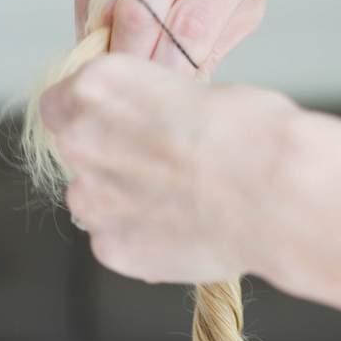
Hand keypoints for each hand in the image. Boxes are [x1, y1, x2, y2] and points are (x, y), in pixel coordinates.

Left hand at [38, 52, 340, 331]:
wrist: (279, 194)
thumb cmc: (253, 133)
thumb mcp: (195, 91)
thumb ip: (152, 109)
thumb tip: (151, 125)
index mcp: (96, 89)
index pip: (62, 102)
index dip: (97, 117)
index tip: (125, 127)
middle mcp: (81, 143)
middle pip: (79, 154)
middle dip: (114, 160)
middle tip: (167, 169)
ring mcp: (93, 203)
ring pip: (95, 202)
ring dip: (126, 202)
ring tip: (183, 204)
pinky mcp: (112, 250)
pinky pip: (117, 243)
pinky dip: (143, 240)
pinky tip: (186, 232)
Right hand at [74, 0, 340, 72]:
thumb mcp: (250, 3)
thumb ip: (211, 47)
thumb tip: (170, 95)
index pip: (189, 24)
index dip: (168, 72)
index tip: (158, 102)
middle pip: (139, 7)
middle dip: (131, 59)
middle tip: (133, 93)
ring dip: (108, 42)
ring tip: (122, 67)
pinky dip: (94, 18)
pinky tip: (111, 33)